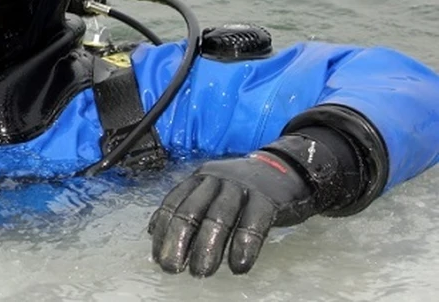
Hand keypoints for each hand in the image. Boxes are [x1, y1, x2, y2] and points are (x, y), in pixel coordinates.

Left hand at [148, 151, 316, 276]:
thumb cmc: (244, 190)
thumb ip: (187, 207)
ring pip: (219, 216)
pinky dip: (244, 245)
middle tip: (172, 267)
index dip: (163, 230)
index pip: (174, 202)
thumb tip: (153, 232)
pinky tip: (238, 266)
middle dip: (178, 241)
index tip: (158, 256)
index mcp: (199, 178)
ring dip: (207, 247)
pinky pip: (253, 223)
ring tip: (201, 272)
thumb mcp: (212, 191)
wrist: (288, 170)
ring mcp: (242, 187)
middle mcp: (216, 179)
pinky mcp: (267, 199)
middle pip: (192, 210)